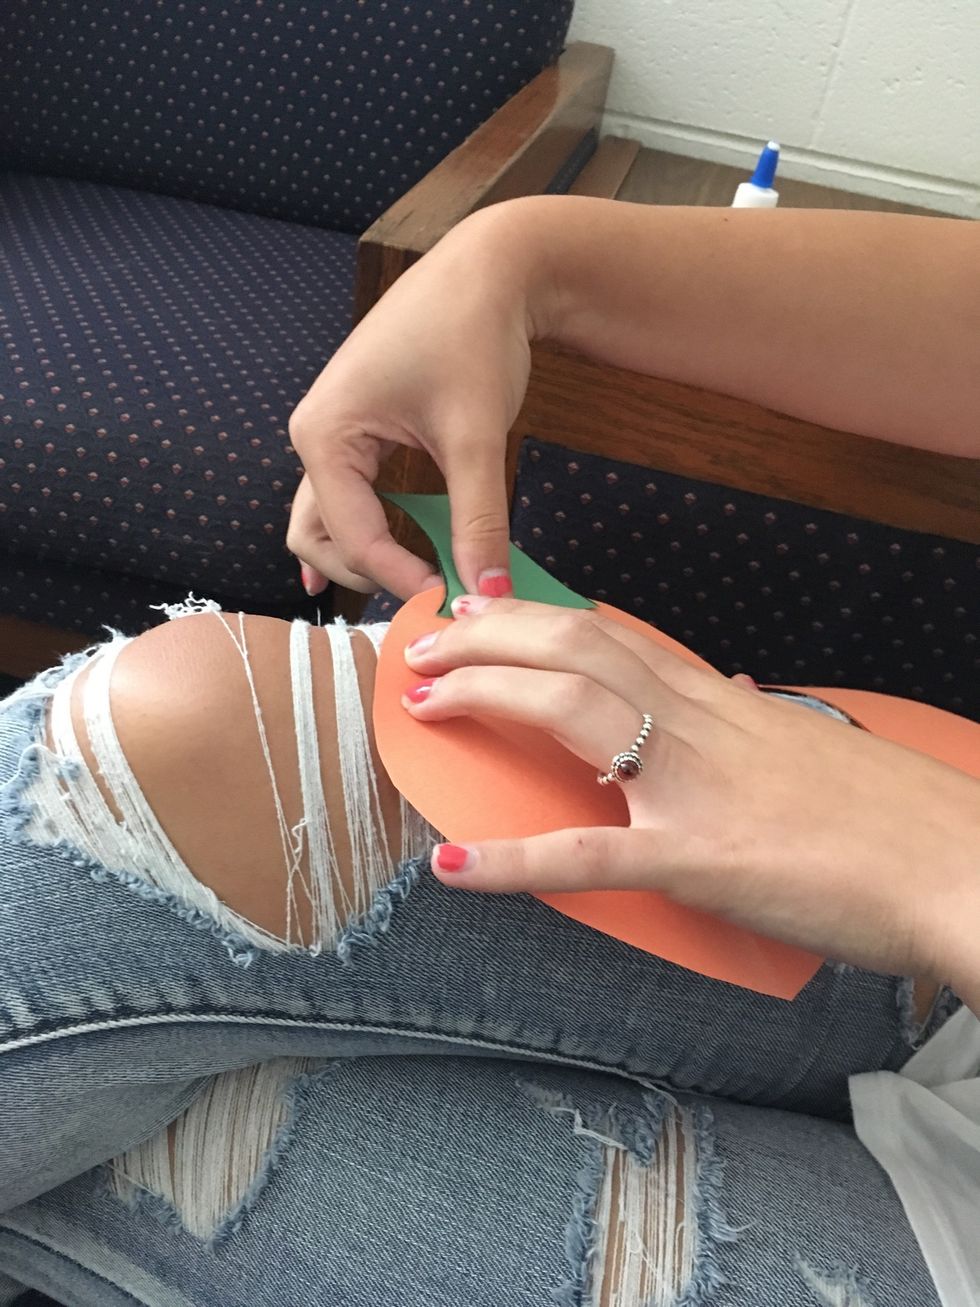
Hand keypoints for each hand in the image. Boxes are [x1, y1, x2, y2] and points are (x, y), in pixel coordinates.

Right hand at [286, 209, 534, 597]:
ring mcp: (334, 433)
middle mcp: (314, 436)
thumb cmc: (472, 334)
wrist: (489, 269)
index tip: (450, 605)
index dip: (400, 579)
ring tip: (412, 591)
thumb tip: (489, 592)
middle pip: (316, 537)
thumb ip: (479, 519)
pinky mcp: (361, 430)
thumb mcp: (477, 435)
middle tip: (426, 604)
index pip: (352, 536)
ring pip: (328, 521)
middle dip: (366, 576)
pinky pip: (352, 496)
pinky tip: (396, 560)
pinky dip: (374, 531)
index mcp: (323, 435)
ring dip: (364, 558)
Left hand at [401, 596, 979, 987]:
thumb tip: (734, 705)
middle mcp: (702, 722)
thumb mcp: (811, 750)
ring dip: (486, 692)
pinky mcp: (698, 859)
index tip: (486, 611)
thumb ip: (756, 730)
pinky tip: (451, 867)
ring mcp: (694, 784)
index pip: (614, 637)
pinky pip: (588, 855)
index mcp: (725, 702)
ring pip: (574, 706)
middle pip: (578, 647)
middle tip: (426, 647)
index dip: (537, 618)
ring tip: (423, 698)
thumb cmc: (895, 818)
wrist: (961, 862)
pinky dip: (512, 862)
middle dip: (489, 637)